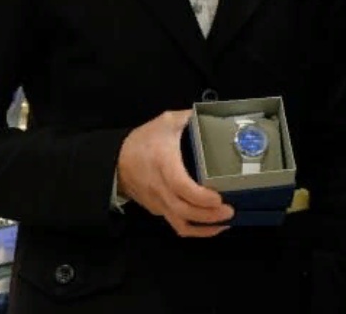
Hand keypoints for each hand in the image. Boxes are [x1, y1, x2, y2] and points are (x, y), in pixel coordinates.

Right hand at [116, 110, 234, 237]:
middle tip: (230, 211)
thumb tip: (211, 116)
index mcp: (164, 165)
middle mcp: (160, 189)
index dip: (200, 196)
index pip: (181, 187)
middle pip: (184, 211)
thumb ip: (188, 118)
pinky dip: (195, 229)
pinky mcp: (158, 210)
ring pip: (180, 224)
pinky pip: (177, 225)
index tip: (218, 198)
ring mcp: (158, 203)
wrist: (115, 161)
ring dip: (204, 228)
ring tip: (225, 223)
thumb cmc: (143, 141)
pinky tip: (212, 226)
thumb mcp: (165, 122)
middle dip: (208, 216)